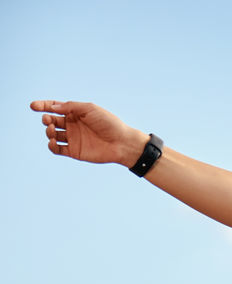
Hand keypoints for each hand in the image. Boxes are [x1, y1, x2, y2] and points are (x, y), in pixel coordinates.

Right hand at [29, 99, 144, 166]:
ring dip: (48, 131)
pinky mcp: (74, 152)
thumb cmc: (108, 123)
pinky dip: (51, 146)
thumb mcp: (89, 109)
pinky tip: (52, 142)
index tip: (33, 106)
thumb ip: (71, 107)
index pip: (55, 108)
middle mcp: (72, 125)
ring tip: (51, 130)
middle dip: (46, 119)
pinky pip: (57, 149)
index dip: (43, 106)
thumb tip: (53, 107)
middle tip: (49, 120)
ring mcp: (73, 139)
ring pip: (52, 135)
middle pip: (52, 121)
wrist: (121, 142)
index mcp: (75, 113)